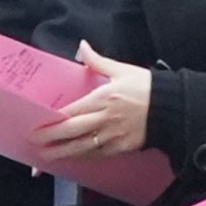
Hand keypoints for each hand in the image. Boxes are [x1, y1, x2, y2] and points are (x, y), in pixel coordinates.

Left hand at [31, 52, 154, 162]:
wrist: (172, 109)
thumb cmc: (147, 88)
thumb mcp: (122, 70)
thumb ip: (97, 61)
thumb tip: (82, 47)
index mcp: (104, 98)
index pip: (72, 111)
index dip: (53, 119)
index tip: (38, 123)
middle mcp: (105, 119)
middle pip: (72, 131)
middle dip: (51, 138)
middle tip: (34, 141)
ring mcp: (113, 136)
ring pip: (81, 147)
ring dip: (62, 153)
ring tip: (45, 157)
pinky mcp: (121, 147)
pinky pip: (96, 154)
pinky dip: (81, 157)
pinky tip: (71, 158)